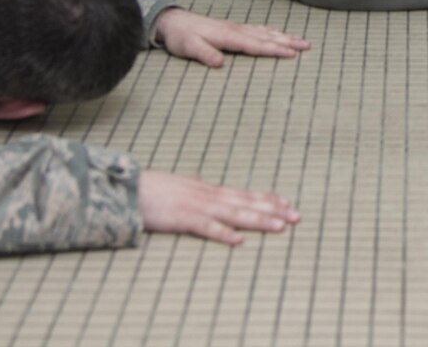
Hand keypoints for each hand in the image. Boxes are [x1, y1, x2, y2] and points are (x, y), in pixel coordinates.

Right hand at [138, 171, 298, 244]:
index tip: (287, 203)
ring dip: (258, 220)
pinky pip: (206, 228)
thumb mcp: (182, 187)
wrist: (130, 188)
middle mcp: (209, 196)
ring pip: (234, 214)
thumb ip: (198, 189)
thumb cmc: (154, 190)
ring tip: (280, 227)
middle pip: (247, 203)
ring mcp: (197, 206)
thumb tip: (209, 188)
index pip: (245, 194)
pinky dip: (223, 234)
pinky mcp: (183, 218)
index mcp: (209, 190)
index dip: (267, 198)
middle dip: (274, 210)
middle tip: (297, 216)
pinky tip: (239, 241)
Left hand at [152, 8, 311, 67]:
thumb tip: (220, 64)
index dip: (274, 50)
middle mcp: (237, 30)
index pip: (256, 45)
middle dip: (288, 41)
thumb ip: (205, 55)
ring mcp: (236, 28)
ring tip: (301, 39)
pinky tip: (277, 32)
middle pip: (267, 37)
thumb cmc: (181, 37)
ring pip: (266, 32)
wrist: (173, 22)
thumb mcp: (189, 48)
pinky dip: (272, 31)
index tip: (292, 54)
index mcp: (229, 37)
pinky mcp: (233, 28)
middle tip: (307, 46)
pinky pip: (258, 29)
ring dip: (284, 36)